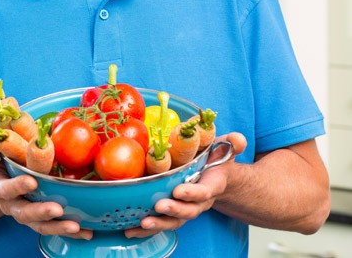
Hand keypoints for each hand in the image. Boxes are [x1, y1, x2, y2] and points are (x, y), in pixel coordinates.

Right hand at [0, 138, 91, 239]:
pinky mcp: (40, 217)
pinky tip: (85, 231)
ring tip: (75, 226)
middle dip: (40, 212)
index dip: (17, 187)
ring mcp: (26, 212)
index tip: (31, 182)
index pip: (5, 189)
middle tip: (56, 209)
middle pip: (24, 213)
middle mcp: (11, 204)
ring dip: (57, 227)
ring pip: (39, 225)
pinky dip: (70, 232)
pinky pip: (54, 226)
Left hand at [125, 132, 246, 237]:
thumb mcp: (225, 149)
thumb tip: (238, 138)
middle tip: (159, 206)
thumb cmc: (216, 161)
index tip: (179, 190)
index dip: (192, 193)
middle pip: (189, 211)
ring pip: (175, 221)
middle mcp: (199, 201)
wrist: (217, 178)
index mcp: (211, 185)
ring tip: (143, 222)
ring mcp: (186, 208)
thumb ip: (233, 143)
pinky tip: (130, 230)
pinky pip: (162, 223)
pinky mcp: (173, 212)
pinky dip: (147, 230)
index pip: (204, 192)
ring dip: (159, 224)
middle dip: (174, 210)